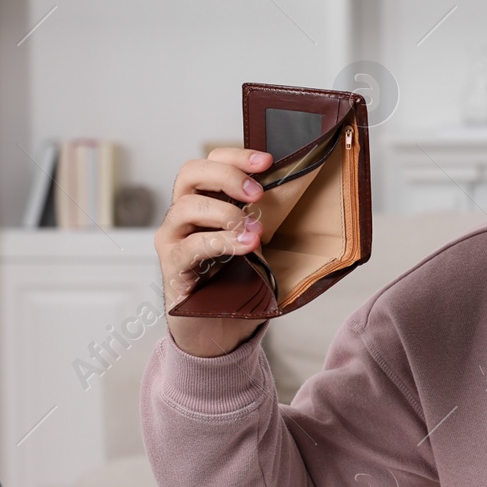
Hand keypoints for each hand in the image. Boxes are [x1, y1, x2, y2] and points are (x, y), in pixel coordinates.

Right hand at [156, 147, 270, 357]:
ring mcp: (173, 240)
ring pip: (186, 207)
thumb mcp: (261, 246)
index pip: (211, 162)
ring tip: (255, 231)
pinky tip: (245, 247)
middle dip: (228, 175)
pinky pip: (190, 246)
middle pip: (191, 173)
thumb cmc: (239, 284)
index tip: (267, 160)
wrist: (219, 330)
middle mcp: (183, 216)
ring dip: (226, 213)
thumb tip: (314, 203)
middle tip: (258, 193)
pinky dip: (220, 242)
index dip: (236, 156)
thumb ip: (271, 222)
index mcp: (205, 202)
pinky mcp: (172, 267)